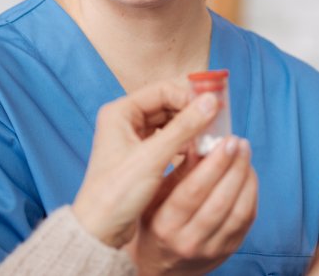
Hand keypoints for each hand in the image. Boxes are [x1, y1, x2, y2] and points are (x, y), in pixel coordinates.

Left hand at [71, 79, 221, 247]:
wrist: (100, 229)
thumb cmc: (116, 193)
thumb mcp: (153, 158)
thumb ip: (184, 128)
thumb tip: (212, 102)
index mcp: (119, 112)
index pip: (162, 89)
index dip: (189, 96)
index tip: (214, 109)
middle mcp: (124, 120)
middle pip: (167, 103)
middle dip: (192, 112)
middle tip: (218, 123)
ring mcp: (132, 138)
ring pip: (170, 122)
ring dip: (190, 128)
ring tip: (209, 139)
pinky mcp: (140, 155)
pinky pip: (168, 140)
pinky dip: (184, 143)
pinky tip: (197, 152)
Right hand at [127, 136, 257, 274]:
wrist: (160, 267)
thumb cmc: (153, 224)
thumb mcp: (153, 198)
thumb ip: (177, 173)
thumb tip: (200, 141)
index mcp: (164, 225)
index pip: (193, 192)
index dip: (213, 165)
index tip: (225, 141)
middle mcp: (188, 241)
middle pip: (219, 201)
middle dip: (234, 167)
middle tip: (240, 143)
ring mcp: (211, 249)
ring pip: (238, 212)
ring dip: (246, 179)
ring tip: (245, 155)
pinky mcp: (228, 251)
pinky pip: (247, 222)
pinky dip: (251, 194)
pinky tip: (248, 176)